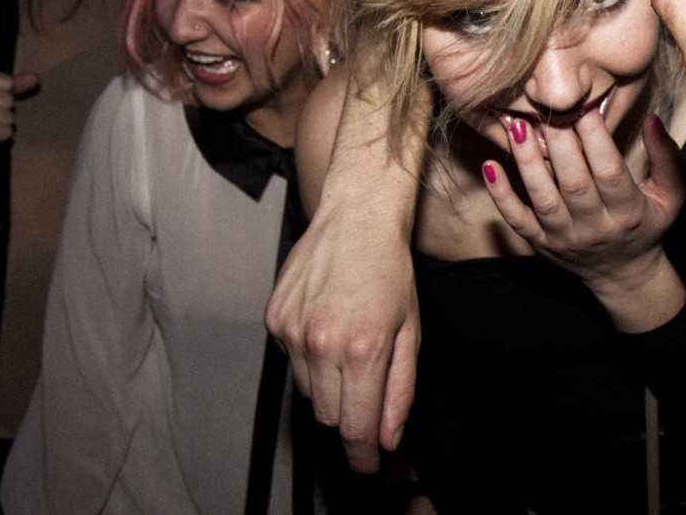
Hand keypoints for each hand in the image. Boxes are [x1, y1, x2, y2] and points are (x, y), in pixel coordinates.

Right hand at [268, 220, 418, 471]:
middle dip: (350, 418)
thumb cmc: (390, 271)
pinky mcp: (274, 319)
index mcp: (362, 348)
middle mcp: (322, 343)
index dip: (362, 457)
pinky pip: (292, 363)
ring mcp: (292, 331)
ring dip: (330, 387)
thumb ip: (399, 390)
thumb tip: (387, 438)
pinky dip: (311, 359)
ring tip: (350, 347)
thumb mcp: (410, 332)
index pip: (354, 429)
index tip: (369, 466)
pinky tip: (328, 327)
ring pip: (309, 393)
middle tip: (368, 398)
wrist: (357, 219)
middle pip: (329, 417)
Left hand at [482, 109, 685, 332]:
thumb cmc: (646, 224)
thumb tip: (652, 120)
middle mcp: (594, 227)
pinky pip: (517, 221)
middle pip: (574, 183)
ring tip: (517, 126)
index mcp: (628, 212)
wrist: (623, 275)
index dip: (597, 139)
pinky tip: (490, 167)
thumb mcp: (670, 196)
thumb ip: (667, 158)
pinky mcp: (540, 243)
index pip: (610, 172)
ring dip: (528, 162)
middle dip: (560, 143)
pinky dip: (501, 196)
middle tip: (548, 107)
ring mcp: (564, 237)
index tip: (585, 106)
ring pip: (543, 199)